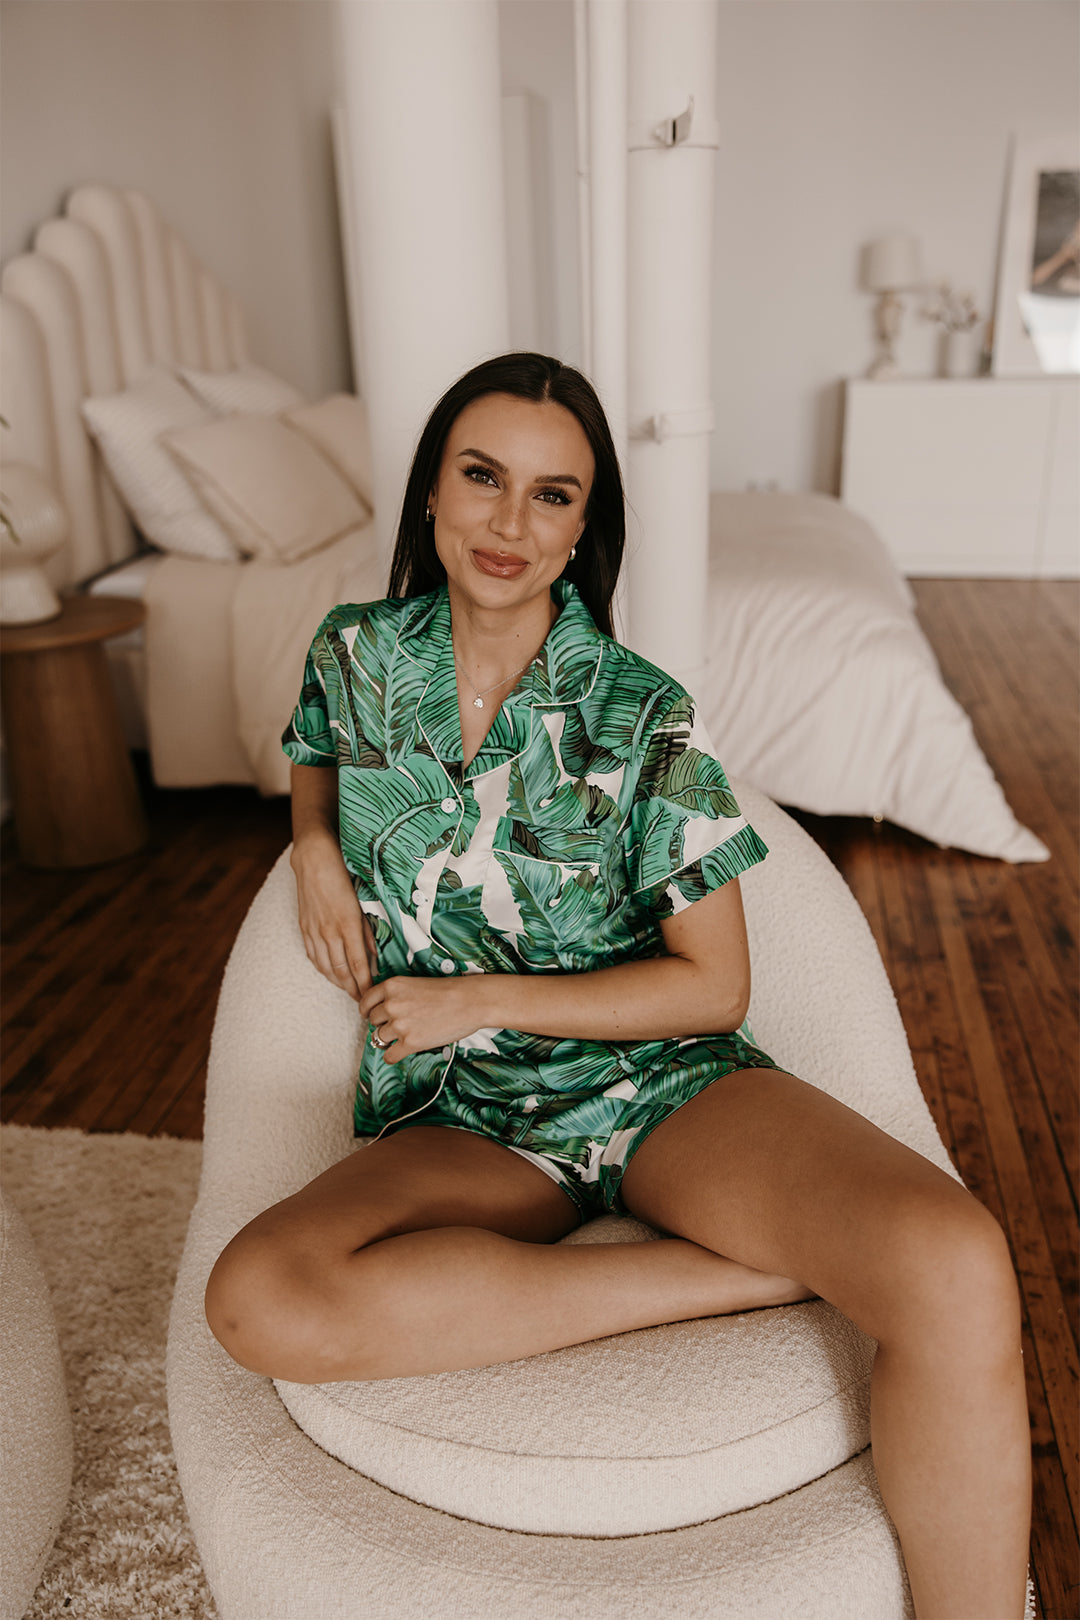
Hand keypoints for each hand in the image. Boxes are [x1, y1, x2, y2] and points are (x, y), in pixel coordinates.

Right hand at [292, 832, 376, 1000]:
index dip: (364, 984)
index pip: (358, 964)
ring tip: (348, 990)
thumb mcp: (362, 903)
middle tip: (362, 1001)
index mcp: (348, 924)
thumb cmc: (344, 876)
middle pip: (341, 971)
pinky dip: (322, 969)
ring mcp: (314, 930)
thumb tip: (375, 956)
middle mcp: (329, 931)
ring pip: (325, 966)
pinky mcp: (304, 927)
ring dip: (337, 982)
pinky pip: (313, 956)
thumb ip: (368, 931)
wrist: (314, 859)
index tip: (370, 996)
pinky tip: (330, 973)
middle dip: (352, 989)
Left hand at [358, 975, 487, 1061]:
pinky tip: (399, 1052)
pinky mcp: (410, 1043)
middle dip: (382, 1024)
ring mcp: (399, 1025)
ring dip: (388, 1039)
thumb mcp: (416, 984)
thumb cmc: (449, 992)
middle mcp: (392, 1004)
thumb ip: (397, 995)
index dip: (367, 1010)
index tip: (370, 1015)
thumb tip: (383, 1012)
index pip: (366, 1001)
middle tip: (395, 1025)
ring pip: (379, 1038)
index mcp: (392, 986)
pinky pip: (389, 1056)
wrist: (471, 1001)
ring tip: (402, 1037)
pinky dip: (392, 1056)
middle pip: (373, 1021)